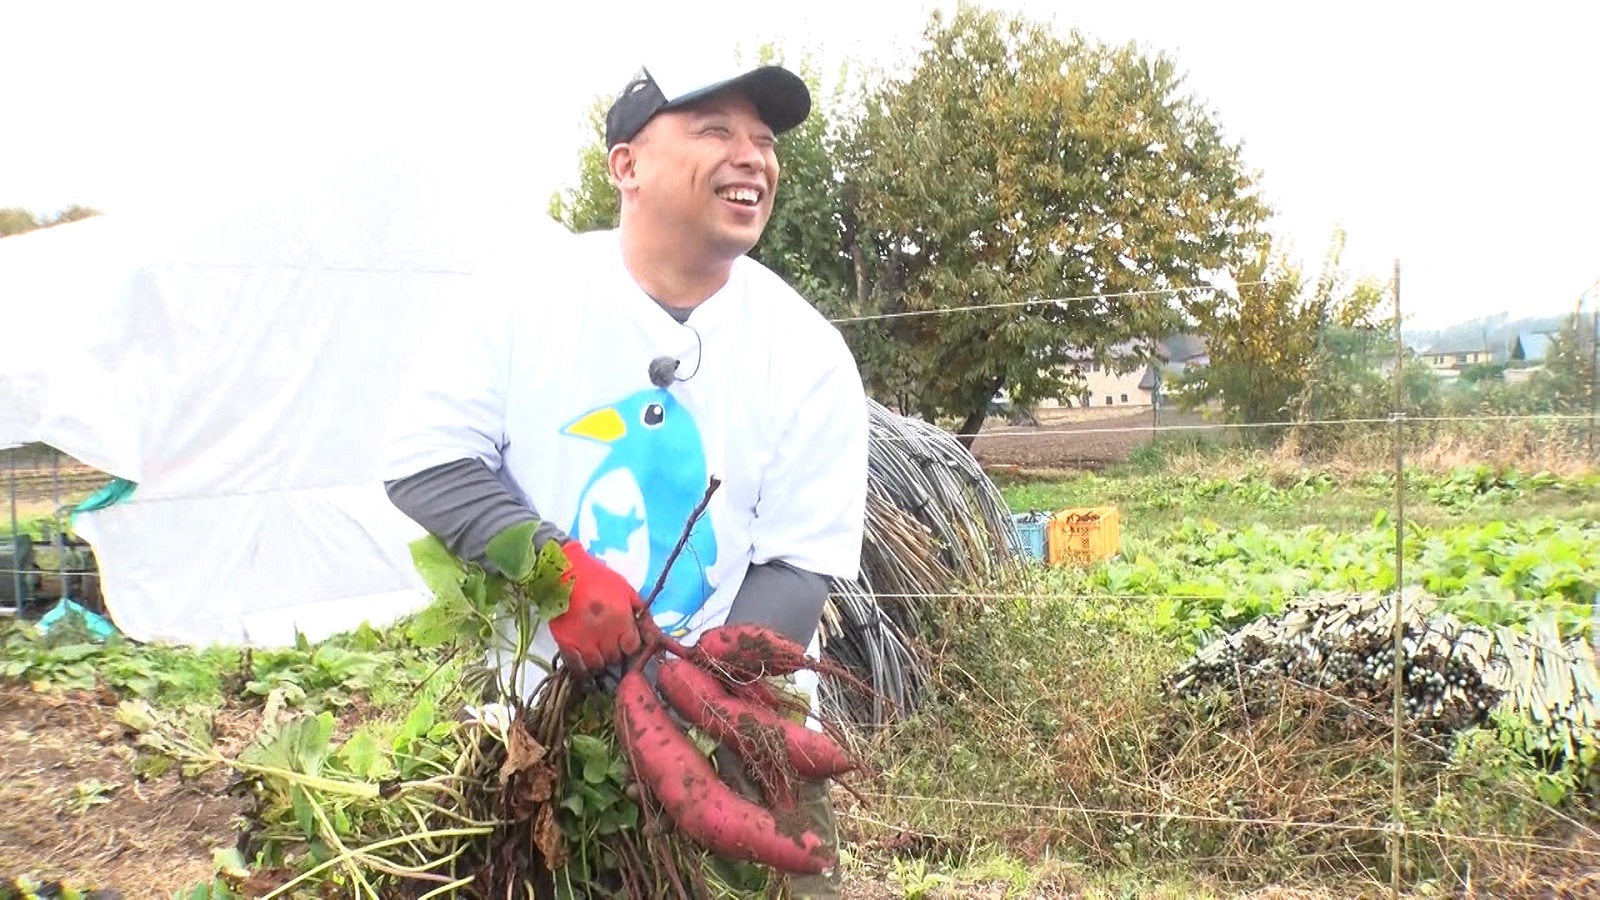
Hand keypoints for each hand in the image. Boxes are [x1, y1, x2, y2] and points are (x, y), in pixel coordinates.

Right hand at [549, 541, 644, 675]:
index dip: (630, 646)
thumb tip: (652, 633)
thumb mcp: (625, 589)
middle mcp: (604, 633)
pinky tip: (586, 668)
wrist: (563, 570)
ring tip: (598, 654)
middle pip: (615, 657)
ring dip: (599, 662)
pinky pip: (576, 667)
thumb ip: (640, 611)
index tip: (626, 643)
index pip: (632, 647)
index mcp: (621, 618)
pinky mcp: (564, 643)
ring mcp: (583, 640)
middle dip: (615, 653)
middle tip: (611, 646)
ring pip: (597, 665)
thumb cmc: (597, 577)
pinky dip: (583, 671)